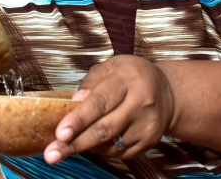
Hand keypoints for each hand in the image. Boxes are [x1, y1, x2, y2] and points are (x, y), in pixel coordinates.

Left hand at [43, 55, 174, 163]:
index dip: (79, 119)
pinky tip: (93, 143)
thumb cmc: (132, 76)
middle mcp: (141, 103)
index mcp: (128, 79)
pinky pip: (120, 152)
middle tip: (52, 153)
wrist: (168, 92)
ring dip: (86, 147)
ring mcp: (148, 125)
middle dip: (75, 143)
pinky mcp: (150, 141)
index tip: (60, 133)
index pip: (101, 102)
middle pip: (105, 128)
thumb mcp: (111, 66)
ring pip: (111, 144)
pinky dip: (102, 150)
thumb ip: (91, 82)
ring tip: (66, 147)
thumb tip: (75, 101)